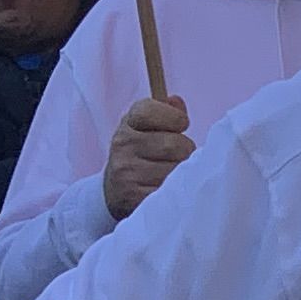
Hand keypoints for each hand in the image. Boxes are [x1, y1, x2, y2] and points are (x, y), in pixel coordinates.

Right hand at [103, 94, 194, 218]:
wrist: (114, 190)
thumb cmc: (141, 153)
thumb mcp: (147, 126)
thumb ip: (166, 111)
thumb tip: (176, 102)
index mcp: (128, 122)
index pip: (153, 111)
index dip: (175, 119)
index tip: (180, 127)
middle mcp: (123, 144)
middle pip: (174, 144)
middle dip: (186, 151)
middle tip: (179, 157)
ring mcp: (126, 172)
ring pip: (175, 171)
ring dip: (182, 174)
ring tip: (173, 174)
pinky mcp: (133, 197)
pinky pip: (168, 192)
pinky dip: (174, 192)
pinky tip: (167, 190)